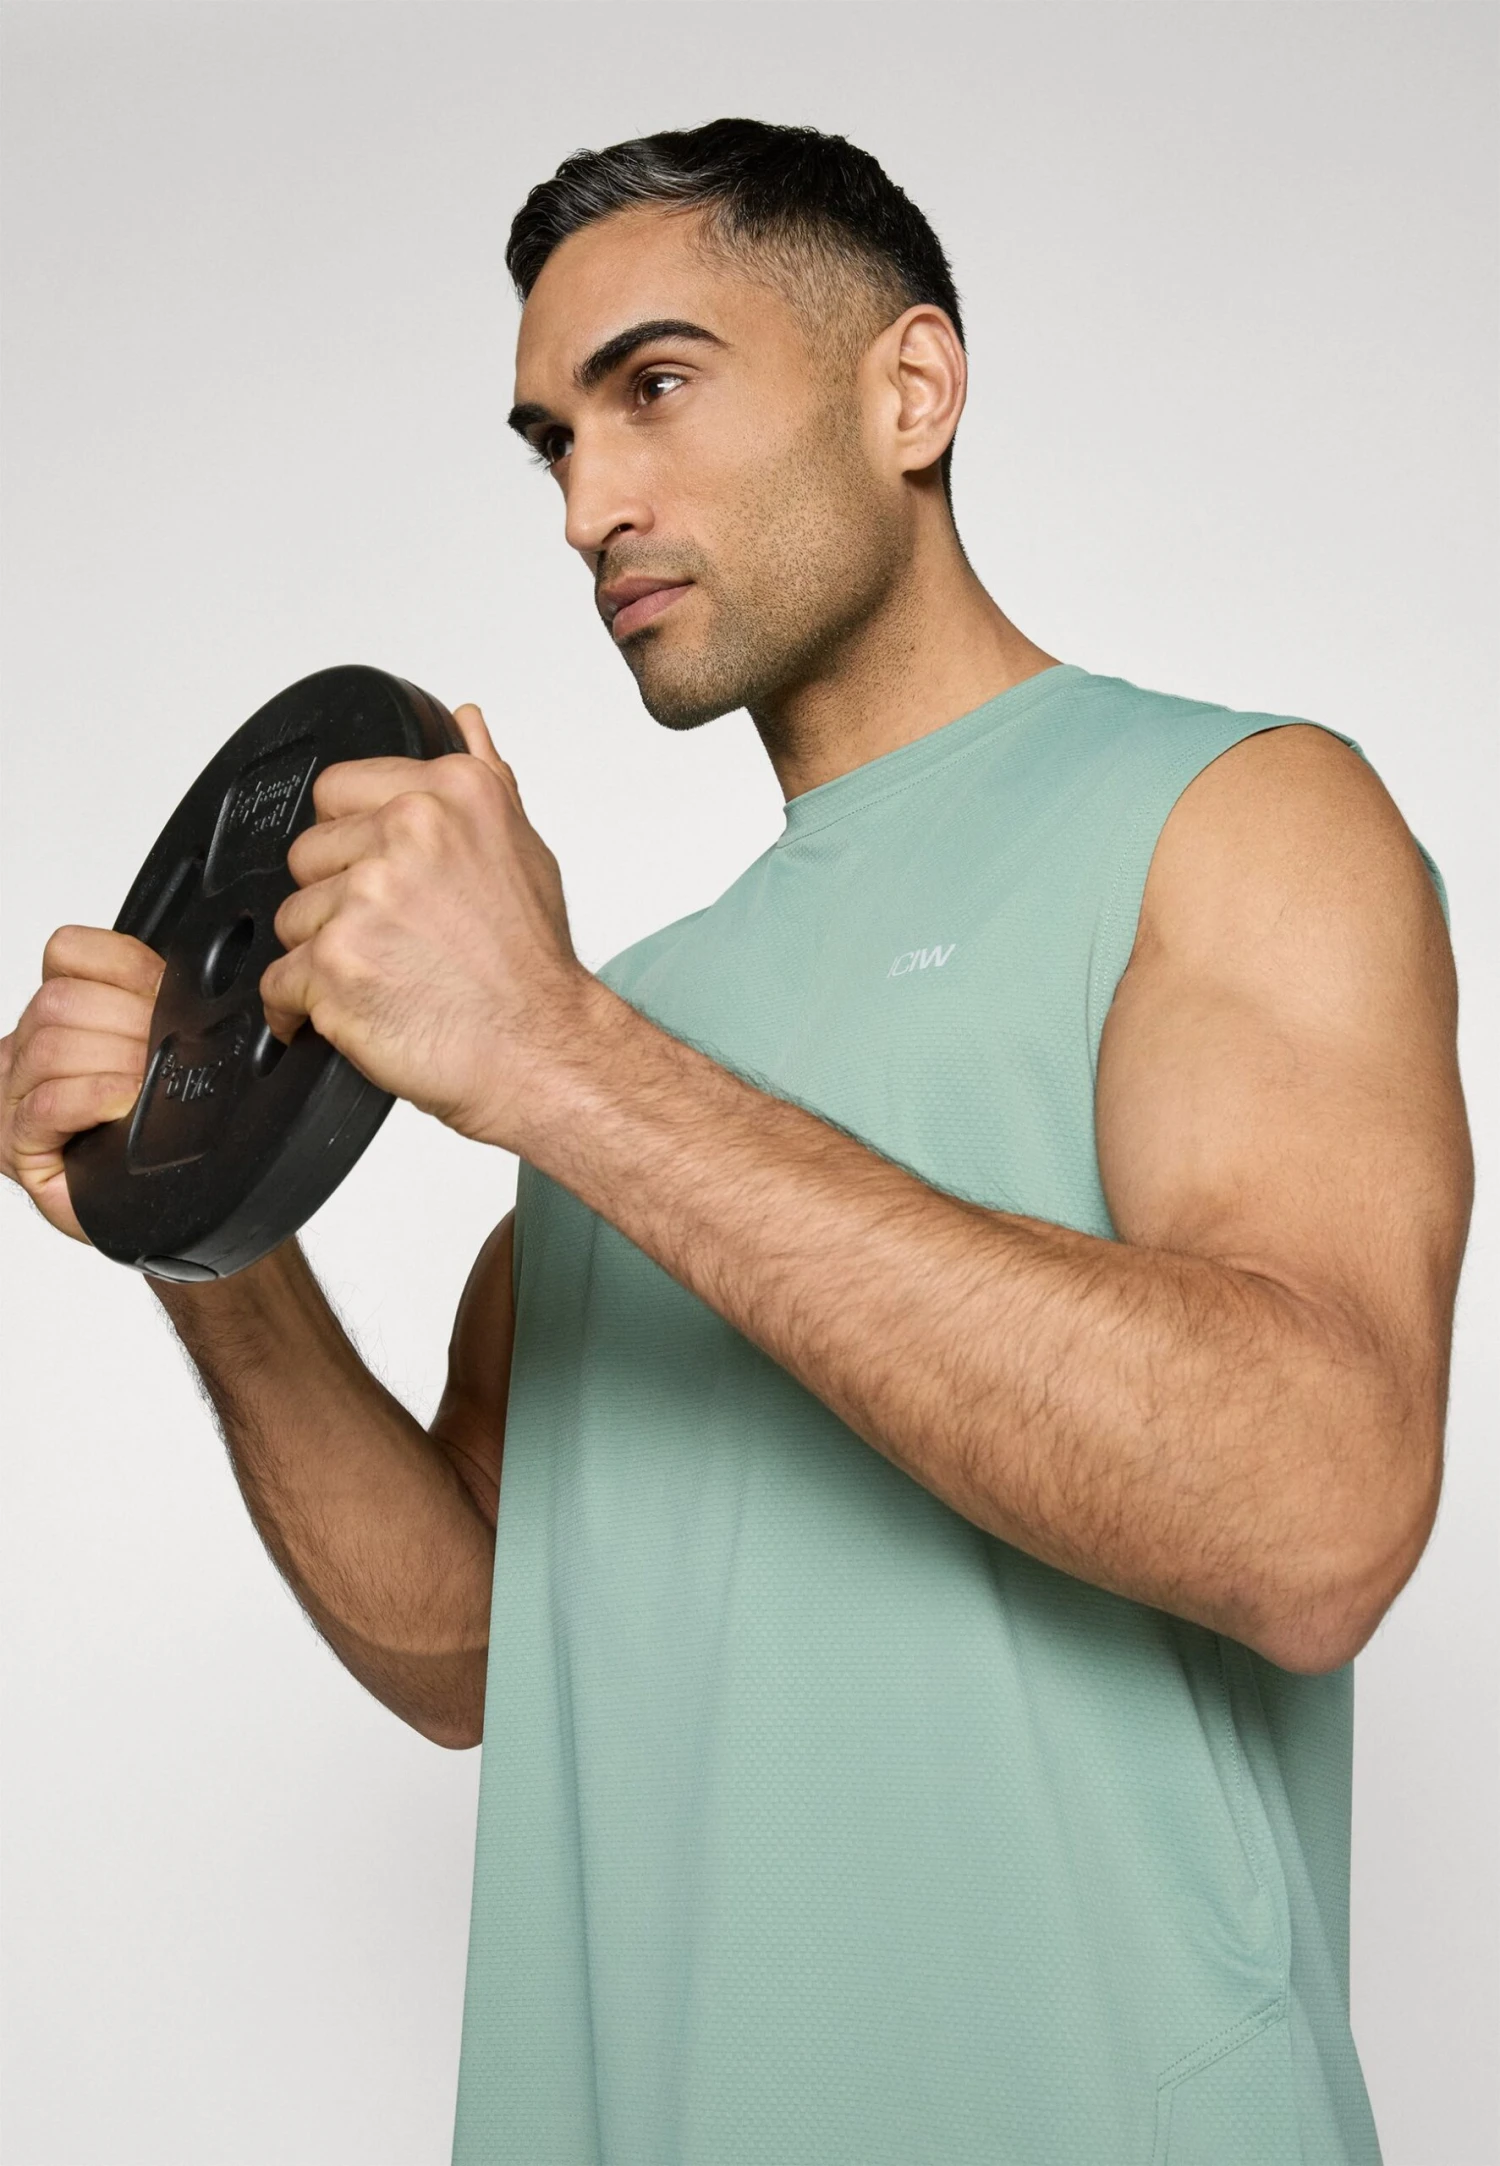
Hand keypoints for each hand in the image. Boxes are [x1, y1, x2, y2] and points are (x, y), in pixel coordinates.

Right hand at [0, 927, 164, 1241]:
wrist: (155, 1208)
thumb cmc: (150, 1132)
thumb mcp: (158, 1052)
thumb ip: (156, 1008)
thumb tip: (193, 981)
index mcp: (60, 1016)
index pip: (68, 953)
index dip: (124, 967)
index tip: (164, 996)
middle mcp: (27, 1049)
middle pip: (61, 1000)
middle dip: (128, 1022)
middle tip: (166, 1056)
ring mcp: (15, 1095)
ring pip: (51, 1046)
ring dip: (114, 1061)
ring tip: (147, 1085)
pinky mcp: (19, 1145)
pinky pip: (46, 1104)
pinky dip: (91, 1097)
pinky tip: (122, 1103)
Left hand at [261, 703, 588, 1145]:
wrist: (541, 1048)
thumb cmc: (532, 966)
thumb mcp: (524, 849)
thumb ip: (485, 778)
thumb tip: (465, 719)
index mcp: (448, 794)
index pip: (338, 789)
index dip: (353, 840)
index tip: (380, 875)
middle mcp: (406, 835)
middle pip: (308, 856)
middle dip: (337, 901)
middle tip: (395, 939)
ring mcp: (364, 899)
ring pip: (292, 920)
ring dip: (324, 957)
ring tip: (386, 978)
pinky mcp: (333, 964)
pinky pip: (278, 982)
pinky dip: (302, 1009)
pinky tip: (352, 1011)